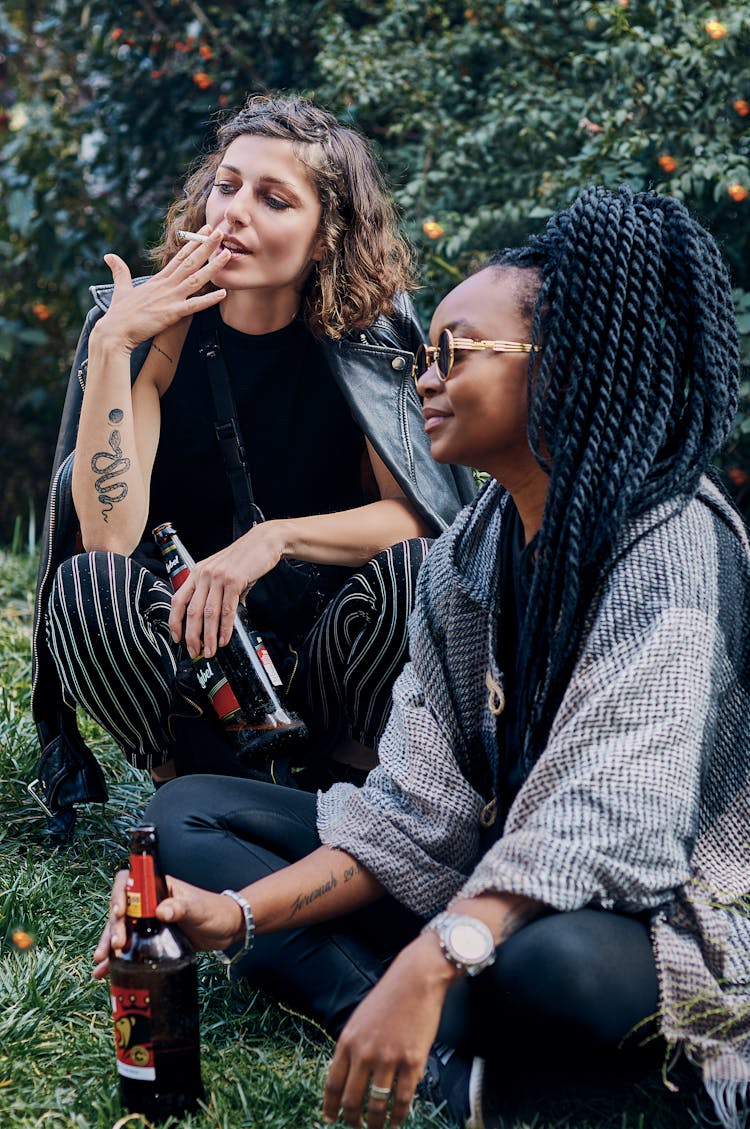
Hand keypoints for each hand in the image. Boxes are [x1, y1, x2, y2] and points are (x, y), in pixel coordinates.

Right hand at [92, 226, 230, 354]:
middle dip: (206, 246)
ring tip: (227, 255)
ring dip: (212, 267)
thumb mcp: (120, 289)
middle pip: (190, 262)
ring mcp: (169, 299)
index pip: (179, 258)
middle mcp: (165, 286)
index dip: (193, 244)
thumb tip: (109, 256)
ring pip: (195, 279)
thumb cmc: (118, 314)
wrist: (114, 332)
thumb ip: (120, 271)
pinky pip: (194, 306)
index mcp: (157, 280)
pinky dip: (208, 300)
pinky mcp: (171, 314)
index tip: (204, 232)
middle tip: (220, 232)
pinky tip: (222, 293)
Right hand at [92, 871, 244, 979]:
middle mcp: (148, 902)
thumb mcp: (198, 908)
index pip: (130, 882)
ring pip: (120, 929)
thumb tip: (162, 911)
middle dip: (113, 927)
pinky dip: (116, 958)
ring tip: (102, 963)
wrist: (227, 929)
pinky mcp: (151, 939)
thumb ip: (181, 907)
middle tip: (117, 945)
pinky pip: (129, 946)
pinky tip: (104, 971)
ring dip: (108, 944)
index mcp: (158, 888)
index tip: (120, 913)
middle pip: (121, 909)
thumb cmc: (215, 911)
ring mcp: (148, 921)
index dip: (119, 894)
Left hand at [169, 522, 285, 657]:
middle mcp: (204, 574)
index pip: (178, 600)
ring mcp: (218, 577)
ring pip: (209, 614)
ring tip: (210, 651)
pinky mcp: (234, 581)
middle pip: (192, 611)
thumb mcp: (222, 572)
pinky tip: (224, 638)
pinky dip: (225, 628)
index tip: (177, 638)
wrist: (264, 541)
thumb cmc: (245, 558)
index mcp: (197, 572)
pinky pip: (227, 610)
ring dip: (209, 636)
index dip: (175, 621)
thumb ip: (216, 592)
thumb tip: (219, 618)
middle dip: (192, 636)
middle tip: (195, 651)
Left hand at [323, 934, 457, 1128]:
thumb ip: (352, 1047)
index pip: (333, 1083)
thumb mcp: (360, 1019)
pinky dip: (398, 1116)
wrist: (416, 979)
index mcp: (348, 1040)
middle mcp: (364, 1052)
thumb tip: (347, 1077)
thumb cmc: (390, 997)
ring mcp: (388, 1058)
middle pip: (352, 1100)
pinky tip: (397, 1122)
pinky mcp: (412, 1062)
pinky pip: (402, 1099)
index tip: (331, 1120)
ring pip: (376, 1104)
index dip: (330, 1107)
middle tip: (356, 1128)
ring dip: (375, 1124)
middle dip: (352, 1121)